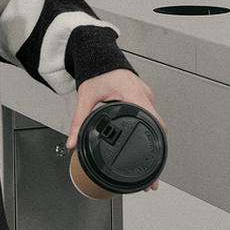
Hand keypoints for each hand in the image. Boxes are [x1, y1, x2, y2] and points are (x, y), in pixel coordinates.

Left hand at [66, 68, 166, 190]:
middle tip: (151, 175)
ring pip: (155, 123)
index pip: (154, 122)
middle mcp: (144, 97)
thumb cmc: (97, 71)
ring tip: (149, 164)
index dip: (157, 143)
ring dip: (153, 141)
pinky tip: (144, 143)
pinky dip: (148, 130)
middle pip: (158, 127)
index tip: (155, 162)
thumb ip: (79, 120)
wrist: (100, 54)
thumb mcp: (86, 96)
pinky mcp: (141, 98)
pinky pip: (149, 116)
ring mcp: (145, 97)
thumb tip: (72, 142)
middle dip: (156, 152)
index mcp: (135, 96)